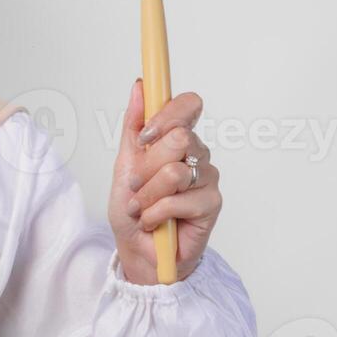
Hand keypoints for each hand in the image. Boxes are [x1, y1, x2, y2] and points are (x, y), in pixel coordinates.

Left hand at [107, 79, 221, 284]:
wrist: (138, 250)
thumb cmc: (133, 208)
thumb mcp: (124, 163)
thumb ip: (134, 126)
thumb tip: (140, 86)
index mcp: (177, 138)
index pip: (188, 105)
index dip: (167, 115)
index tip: (145, 136)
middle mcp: (197, 153)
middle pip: (178, 138)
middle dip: (146, 167)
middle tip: (135, 186)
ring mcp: (207, 177)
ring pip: (174, 172)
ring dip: (146, 195)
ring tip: (140, 208)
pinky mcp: (212, 204)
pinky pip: (178, 200)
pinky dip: (155, 213)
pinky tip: (152, 222)